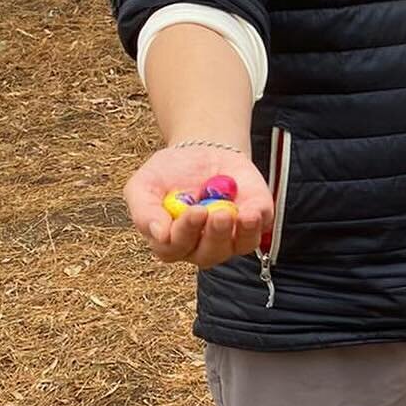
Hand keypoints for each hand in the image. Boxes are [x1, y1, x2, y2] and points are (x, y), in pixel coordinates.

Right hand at [123, 144, 272, 268]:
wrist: (201, 151)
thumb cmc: (168, 172)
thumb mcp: (144, 185)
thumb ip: (144, 210)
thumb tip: (158, 234)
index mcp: (171, 243)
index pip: (175, 248)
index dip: (185, 233)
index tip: (195, 211)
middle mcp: (202, 247)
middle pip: (208, 254)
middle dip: (215, 235)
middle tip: (218, 214)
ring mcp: (231, 239)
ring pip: (238, 247)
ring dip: (242, 234)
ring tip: (242, 215)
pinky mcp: (254, 224)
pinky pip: (261, 230)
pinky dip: (259, 222)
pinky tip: (254, 211)